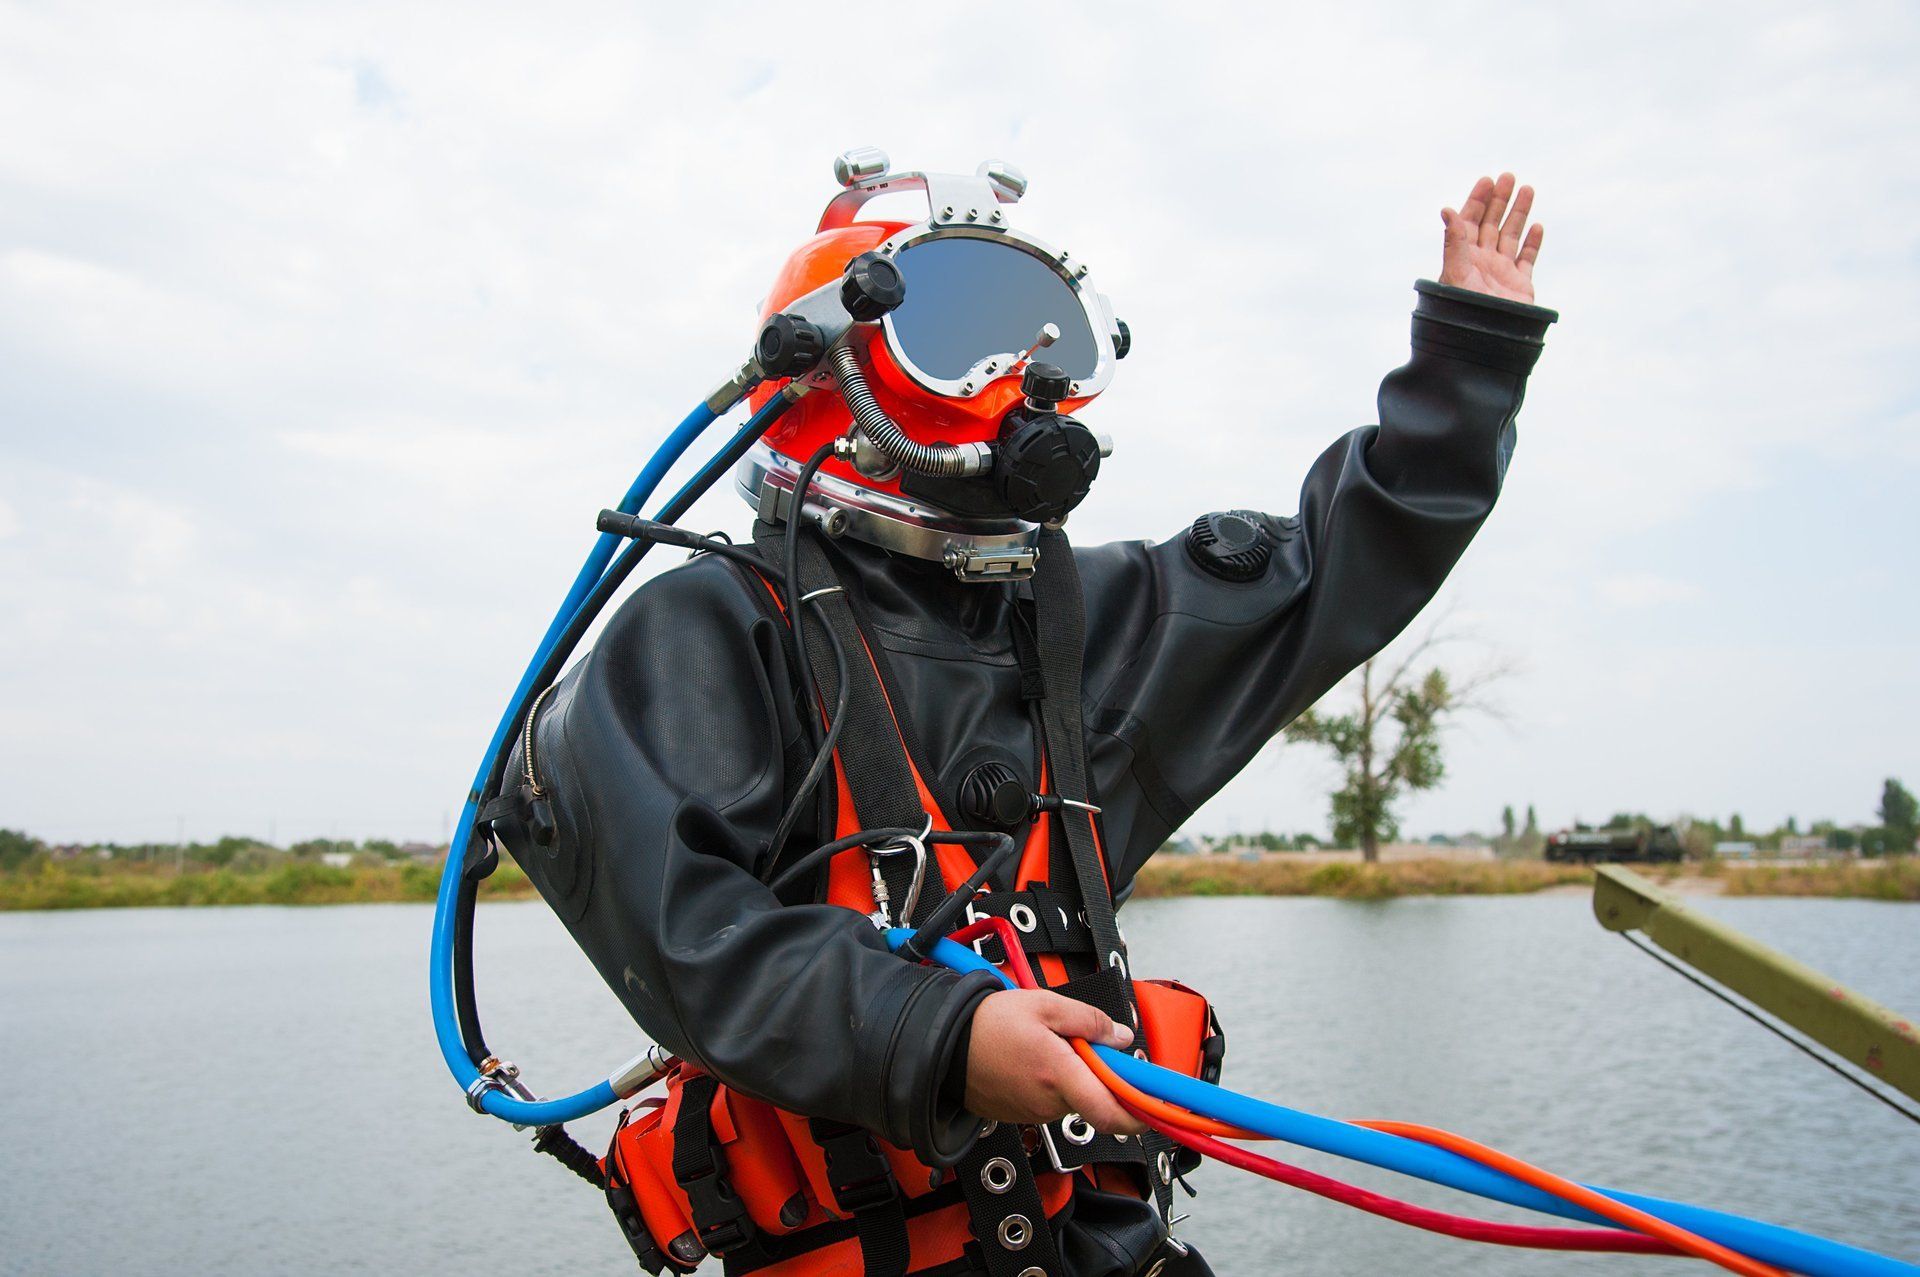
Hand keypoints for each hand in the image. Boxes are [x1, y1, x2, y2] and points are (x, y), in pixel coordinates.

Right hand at [963, 988, 1146, 1134]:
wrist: (943, 1042)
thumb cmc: (987, 1023)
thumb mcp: (1045, 1004)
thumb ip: (1090, 1021)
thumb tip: (1121, 1037)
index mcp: (1060, 1076)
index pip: (1113, 1114)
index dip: (1141, 1114)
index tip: (1155, 1104)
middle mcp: (1048, 1102)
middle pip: (1094, 1099)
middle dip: (1098, 1074)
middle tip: (1083, 1043)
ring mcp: (1032, 1113)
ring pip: (1071, 1099)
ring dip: (1072, 1076)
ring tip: (1046, 1045)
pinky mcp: (1018, 1115)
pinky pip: (1048, 1102)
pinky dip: (1050, 1083)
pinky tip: (1030, 1059)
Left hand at [1439, 173, 1543, 303]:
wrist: (1485, 343)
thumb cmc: (1463, 310)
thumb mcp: (1456, 272)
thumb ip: (1454, 241)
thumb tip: (1447, 210)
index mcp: (1462, 258)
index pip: (1469, 222)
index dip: (1477, 201)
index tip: (1487, 180)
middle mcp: (1481, 263)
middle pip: (1491, 224)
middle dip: (1499, 201)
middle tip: (1509, 177)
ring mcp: (1501, 273)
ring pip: (1511, 236)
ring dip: (1519, 213)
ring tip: (1528, 189)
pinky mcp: (1519, 286)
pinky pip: (1527, 259)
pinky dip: (1532, 243)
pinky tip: (1537, 226)